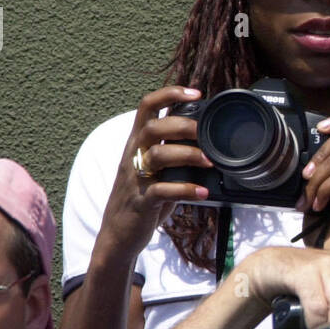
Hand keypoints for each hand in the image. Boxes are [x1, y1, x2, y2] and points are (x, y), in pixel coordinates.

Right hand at [97, 86, 215, 260]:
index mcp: (137, 144)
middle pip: (153, 126)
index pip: (147, 107)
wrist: (119, 236)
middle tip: (207, 135)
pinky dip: (185, 189)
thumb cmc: (143, 199)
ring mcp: (135, 179)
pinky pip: (162, 190)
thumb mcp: (157, 170)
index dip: (170, 94)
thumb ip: (174, 154)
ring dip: (188, 155)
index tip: (196, 93)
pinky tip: (203, 192)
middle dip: (183, 126)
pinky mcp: (141, 201)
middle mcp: (133, 156)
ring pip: (158, 155)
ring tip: (211, 162)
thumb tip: (208, 143)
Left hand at [300, 113, 329, 250]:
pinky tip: (318, 205)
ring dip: (316, 177)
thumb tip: (319, 135)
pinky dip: (323, 189)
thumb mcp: (323, 181)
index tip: (320, 128)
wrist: (329, 254)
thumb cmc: (325, 222)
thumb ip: (329, 159)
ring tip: (309, 198)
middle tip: (306, 175)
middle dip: (321, 152)